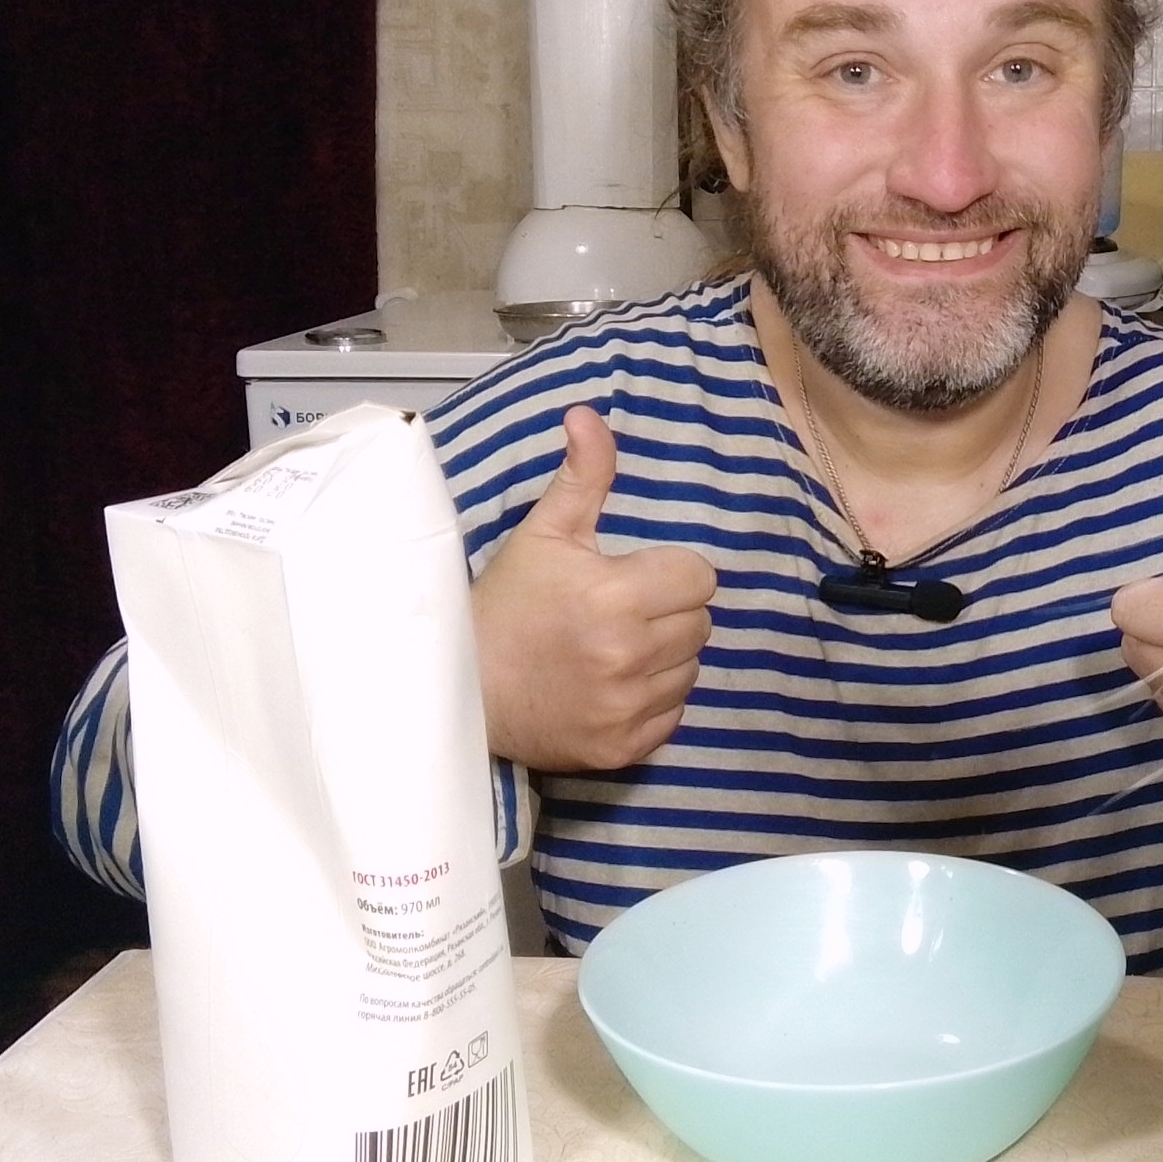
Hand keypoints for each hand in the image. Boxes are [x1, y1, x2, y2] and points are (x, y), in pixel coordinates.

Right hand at [472, 406, 717, 771]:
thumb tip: (588, 414)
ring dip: (664, 657)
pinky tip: (610, 687)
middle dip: (668, 612)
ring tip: (612, 650)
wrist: (461, 690)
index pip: (698, 576)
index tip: (631, 578)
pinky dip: (652, 701)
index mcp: (618, 596)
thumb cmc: (506, 605)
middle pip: (700, 622)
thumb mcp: (542, 534)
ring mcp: (630, 706)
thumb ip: (582, 476)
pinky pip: (674, 713)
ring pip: (691, 667)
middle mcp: (631, 654)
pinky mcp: (626, 747)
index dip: (669, 573)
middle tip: (617, 614)